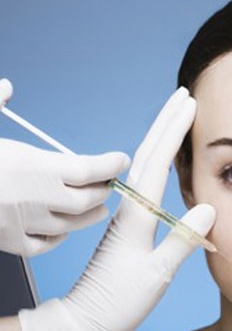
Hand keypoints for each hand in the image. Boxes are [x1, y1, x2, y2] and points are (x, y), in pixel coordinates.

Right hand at [0, 78, 130, 256]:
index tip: (121, 160)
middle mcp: (38, 197)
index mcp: (36, 165)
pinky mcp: (8, 243)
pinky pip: (45, 245)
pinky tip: (60, 229)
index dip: (112, 165)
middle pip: (90, 198)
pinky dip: (58, 237)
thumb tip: (6, 85)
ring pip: (74, 224)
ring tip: (98, 206)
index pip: (92, 168)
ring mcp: (25, 222)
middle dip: (105, 190)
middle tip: (110, 182)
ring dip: (90, 214)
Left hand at [17, 87, 215, 330]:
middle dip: (166, 122)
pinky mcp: (128, 224)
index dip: (174, 132)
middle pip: (148, 154)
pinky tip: (164, 161)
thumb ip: (183, 240)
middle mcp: (129, 208)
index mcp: (136, 216)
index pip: (157, 163)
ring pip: (145, 165)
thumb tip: (207, 207)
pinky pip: (146, 182)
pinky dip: (158, 161)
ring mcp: (127, 215)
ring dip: (162, 137)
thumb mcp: (156, 274)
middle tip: (183, 97)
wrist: (87, 319)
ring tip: (177, 119)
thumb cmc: (119, 301)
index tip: (188, 105)